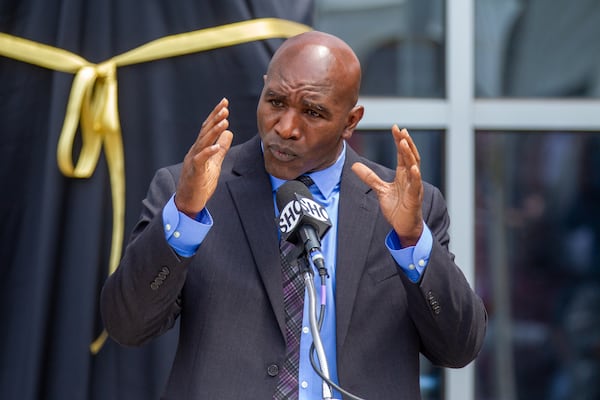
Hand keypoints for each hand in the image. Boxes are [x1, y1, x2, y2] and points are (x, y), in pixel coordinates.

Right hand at [175, 98, 233, 217]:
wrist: (188, 201)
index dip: (216, 115)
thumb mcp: (214, 162)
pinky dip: (208, 152)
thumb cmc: (200, 182)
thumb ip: (221, 148)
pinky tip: (216, 147)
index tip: (225, 103)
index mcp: (200, 148)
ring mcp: (193, 161)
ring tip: (224, 121)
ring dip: (213, 131)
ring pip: (203, 143)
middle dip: (215, 118)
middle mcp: (195, 151)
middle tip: (225, 106)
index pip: (208, 128)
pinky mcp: (194, 172)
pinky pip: (200, 160)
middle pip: (205, 131)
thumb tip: (229, 132)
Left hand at [351, 125, 423, 246]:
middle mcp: (410, 178)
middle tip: (401, 130)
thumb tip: (354, 165)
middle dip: (406, 143)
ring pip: (414, 167)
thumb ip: (369, 177)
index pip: (402, 154)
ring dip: (410, 155)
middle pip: (410, 156)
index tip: (395, 128)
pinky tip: (414, 168)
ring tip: (405, 142)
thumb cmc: (397, 208)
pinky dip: (415, 177)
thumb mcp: (380, 189)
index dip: (399, 141)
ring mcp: (414, 187)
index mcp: (403, 175)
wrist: (404, 226)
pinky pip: (416, 186)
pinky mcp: (415, 198)